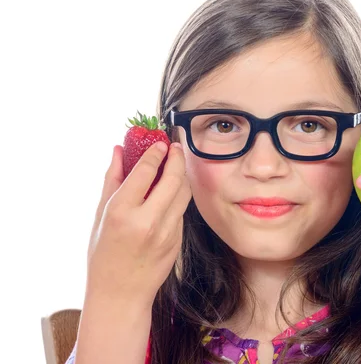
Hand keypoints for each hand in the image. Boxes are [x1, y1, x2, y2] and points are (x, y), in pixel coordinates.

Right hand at [86, 141, 191, 306]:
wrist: (120, 295)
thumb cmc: (103, 256)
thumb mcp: (100, 216)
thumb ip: (112, 180)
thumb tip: (119, 150)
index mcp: (122, 212)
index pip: (145, 171)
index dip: (155, 152)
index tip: (159, 143)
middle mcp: (147, 220)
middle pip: (173, 178)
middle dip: (177, 158)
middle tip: (175, 147)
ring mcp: (167, 232)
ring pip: (184, 193)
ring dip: (182, 175)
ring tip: (175, 165)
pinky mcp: (178, 240)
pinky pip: (182, 210)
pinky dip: (179, 196)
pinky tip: (171, 191)